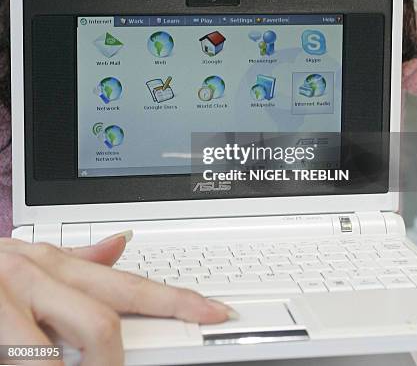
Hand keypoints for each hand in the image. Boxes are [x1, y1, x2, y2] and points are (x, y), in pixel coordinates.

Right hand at [0, 234, 234, 365]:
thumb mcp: (34, 262)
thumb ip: (82, 260)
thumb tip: (125, 245)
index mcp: (60, 265)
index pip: (131, 284)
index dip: (177, 300)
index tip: (213, 312)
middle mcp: (37, 277)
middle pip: (101, 323)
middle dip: (113, 363)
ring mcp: (5, 301)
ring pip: (54, 355)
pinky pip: (24, 362)